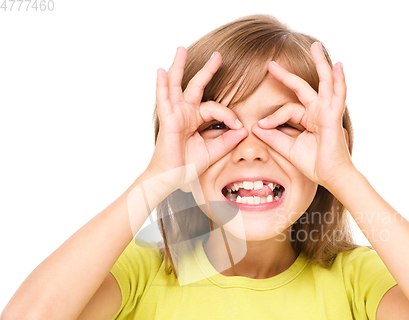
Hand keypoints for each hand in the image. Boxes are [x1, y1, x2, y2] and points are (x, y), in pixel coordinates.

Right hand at [146, 47, 247, 193]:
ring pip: (177, 85)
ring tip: (181, 48)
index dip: (228, 114)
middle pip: (197, 86)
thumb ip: (227, 141)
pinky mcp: (168, 119)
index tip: (238, 126)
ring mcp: (175, 114)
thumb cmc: (187, 166)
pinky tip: (161, 70)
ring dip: (179, 66)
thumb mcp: (213, 152)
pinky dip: (162, 85)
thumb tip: (244, 130)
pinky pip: (164, 99)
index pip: (215, 108)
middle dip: (207, 70)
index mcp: (196, 119)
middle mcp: (185, 113)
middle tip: (219, 55)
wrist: (172, 178)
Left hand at [253, 42, 356, 191]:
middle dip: (287, 75)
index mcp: (308, 118)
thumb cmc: (313, 163)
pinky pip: (337, 95)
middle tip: (271, 63)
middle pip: (302, 87)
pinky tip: (338, 66)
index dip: (273, 117)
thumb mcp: (287, 148)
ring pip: (323, 83)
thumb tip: (255, 126)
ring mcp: (327, 112)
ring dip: (320, 64)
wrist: (329, 176)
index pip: (287, 109)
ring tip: (315, 46)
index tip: (261, 126)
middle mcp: (318, 111)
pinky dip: (338, 81)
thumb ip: (273, 136)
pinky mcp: (333, 117)